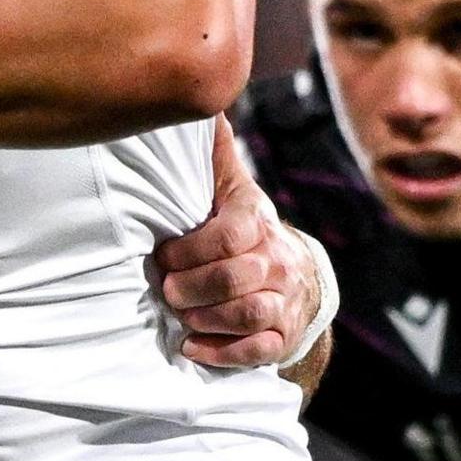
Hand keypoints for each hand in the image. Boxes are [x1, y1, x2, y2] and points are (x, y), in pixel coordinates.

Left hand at [153, 119, 322, 367]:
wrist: (298, 280)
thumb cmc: (247, 230)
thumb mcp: (233, 190)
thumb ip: (215, 157)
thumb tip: (205, 107)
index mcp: (258, 223)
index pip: (229, 235)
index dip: (190, 249)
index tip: (163, 255)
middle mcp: (277, 262)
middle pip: (235, 278)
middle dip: (192, 286)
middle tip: (166, 290)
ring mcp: (284, 301)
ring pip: (248, 314)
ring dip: (206, 318)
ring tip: (181, 316)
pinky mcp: (282, 336)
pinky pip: (258, 349)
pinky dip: (223, 352)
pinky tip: (193, 348)